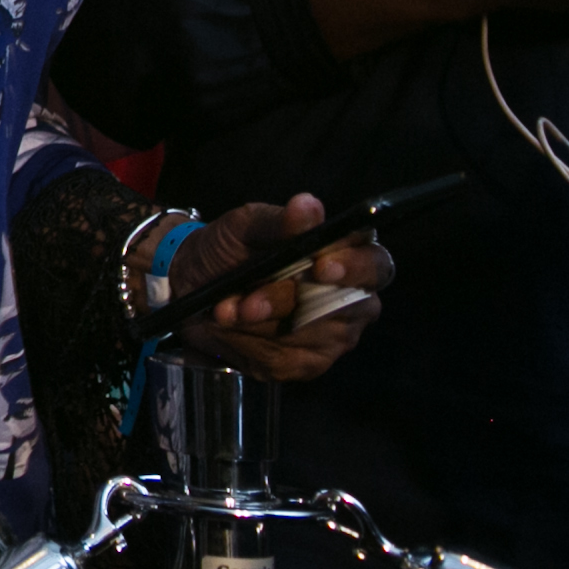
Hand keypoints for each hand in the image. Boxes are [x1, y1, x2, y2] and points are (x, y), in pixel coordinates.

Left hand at [164, 194, 392, 381]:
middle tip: (246, 302)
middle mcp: (351, 300)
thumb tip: (307, 205)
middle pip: (339, 308)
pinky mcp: (308, 363)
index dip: (354, 267)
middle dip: (285, 302)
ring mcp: (334, 336)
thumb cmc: (229, 248)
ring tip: (225, 308)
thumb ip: (279, 221)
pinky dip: (250, 342)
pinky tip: (231, 327)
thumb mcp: (245, 227)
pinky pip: (286, 358)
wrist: (193, 285)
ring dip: (260, 324)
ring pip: (308, 335)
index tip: (320, 266)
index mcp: (347, 256)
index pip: (375, 265)